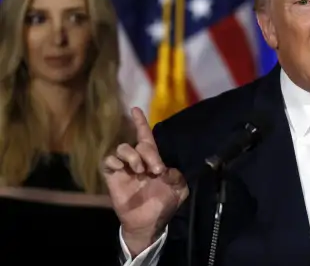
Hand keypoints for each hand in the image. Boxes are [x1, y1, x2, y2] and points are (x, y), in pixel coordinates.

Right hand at [102, 107, 188, 255]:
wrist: (149, 223)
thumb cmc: (164, 204)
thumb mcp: (179, 190)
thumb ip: (178, 176)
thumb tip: (167, 169)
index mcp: (153, 160)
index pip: (146, 137)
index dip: (140, 123)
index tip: (136, 109)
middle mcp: (138, 160)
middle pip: (139, 143)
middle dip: (149, 153)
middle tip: (156, 169)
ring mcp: (124, 168)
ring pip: (122, 148)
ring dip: (133, 156)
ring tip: (141, 171)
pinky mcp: (113, 177)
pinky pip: (108, 161)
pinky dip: (115, 161)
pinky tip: (124, 169)